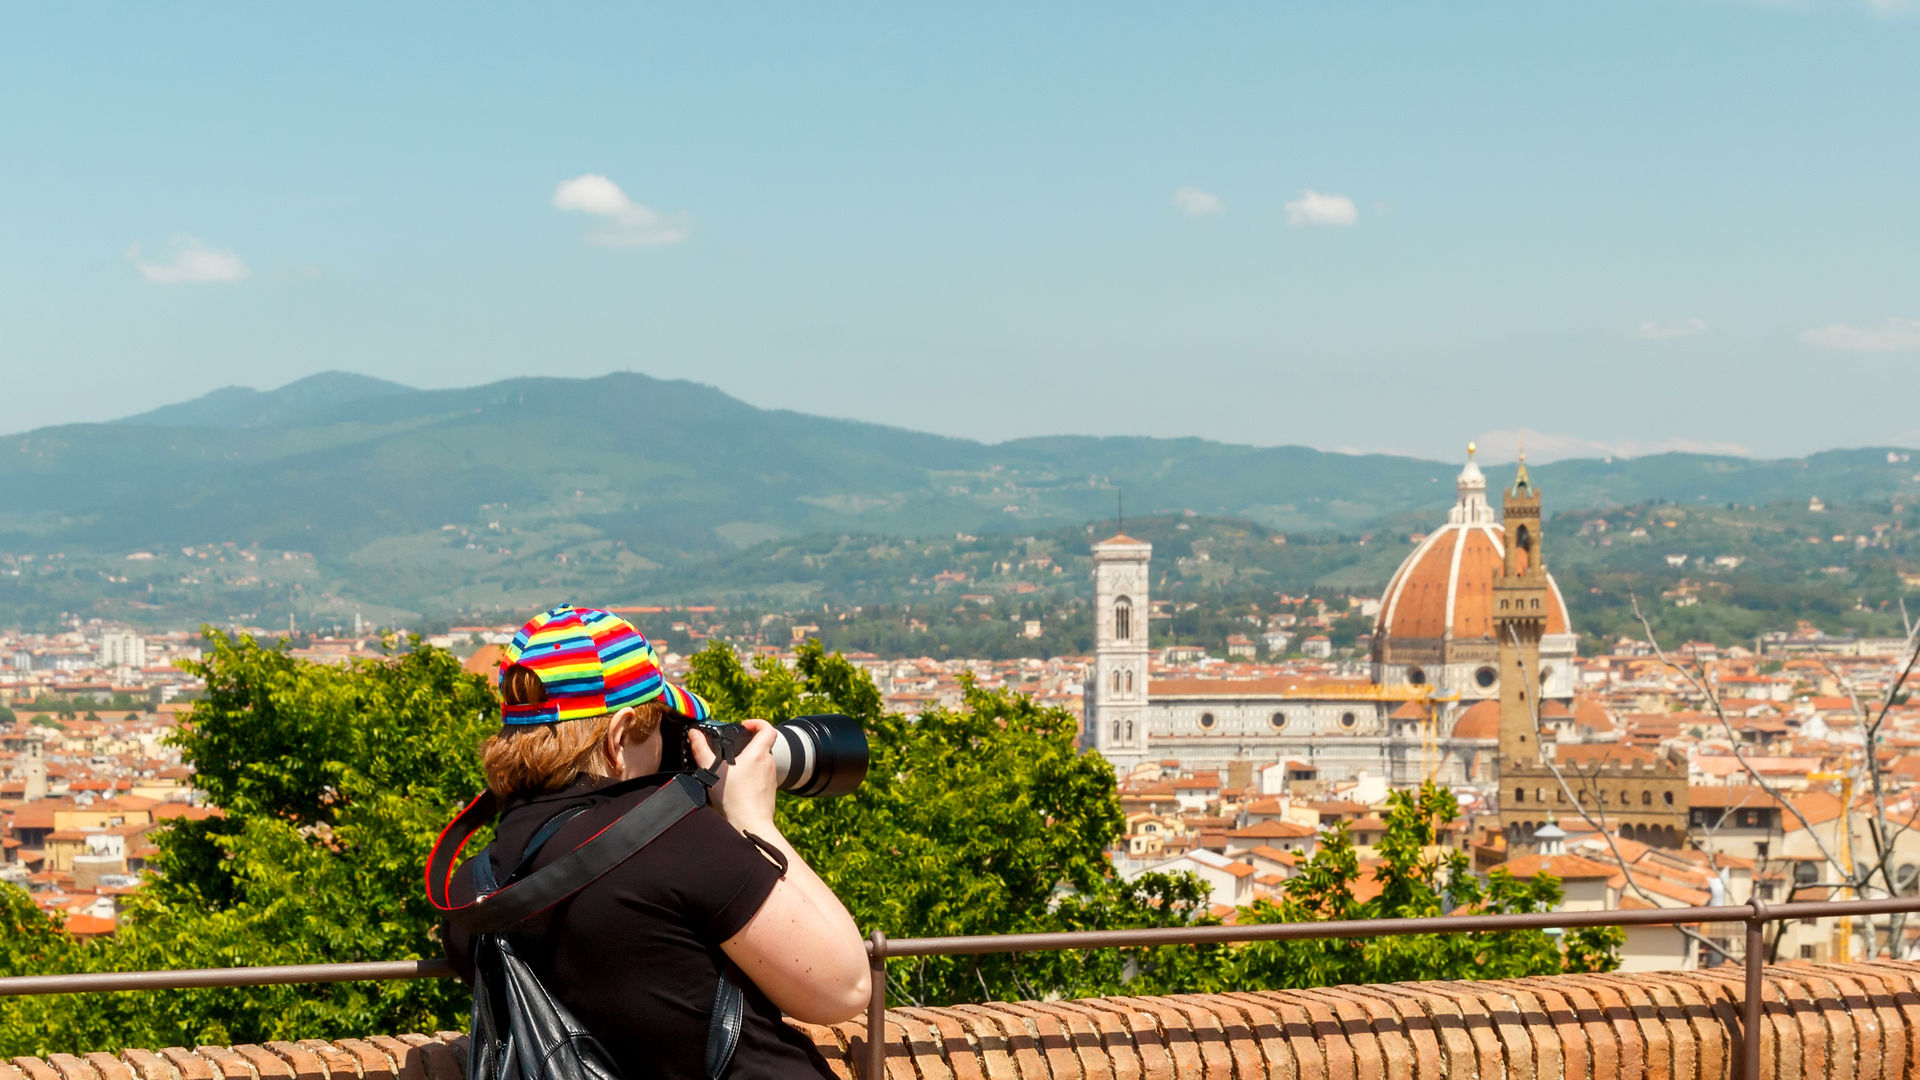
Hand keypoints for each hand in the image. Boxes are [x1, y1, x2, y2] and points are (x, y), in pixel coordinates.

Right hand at [690, 718, 780, 835]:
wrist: (749, 824)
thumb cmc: (733, 798)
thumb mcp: (712, 771)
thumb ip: (702, 750)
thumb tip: (694, 734)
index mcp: (758, 754)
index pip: (767, 728)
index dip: (757, 723)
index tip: (744, 727)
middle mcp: (769, 763)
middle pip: (763, 746)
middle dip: (748, 745)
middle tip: (732, 750)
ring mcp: (772, 778)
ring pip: (762, 762)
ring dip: (749, 762)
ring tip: (732, 770)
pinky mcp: (770, 791)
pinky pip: (762, 777)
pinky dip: (751, 777)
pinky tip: (737, 786)